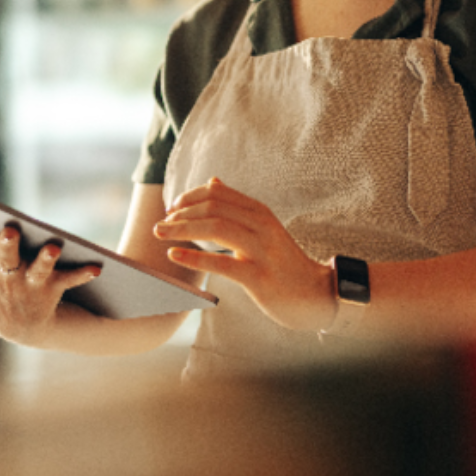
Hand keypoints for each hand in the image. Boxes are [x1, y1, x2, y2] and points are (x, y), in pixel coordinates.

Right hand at [0, 214, 100, 346]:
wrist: (26, 330)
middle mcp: (4, 278)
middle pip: (3, 257)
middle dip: (5, 245)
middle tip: (9, 230)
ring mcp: (29, 287)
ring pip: (37, 271)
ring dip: (45, 260)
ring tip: (52, 247)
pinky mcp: (53, 292)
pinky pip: (69, 280)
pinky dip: (82, 273)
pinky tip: (97, 267)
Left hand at [153, 178, 333, 331]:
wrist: (316, 294)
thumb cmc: (283, 262)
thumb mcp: (264, 227)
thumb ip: (237, 206)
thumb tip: (212, 181)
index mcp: (259, 212)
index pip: (217, 193)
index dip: (190, 197)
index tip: (172, 208)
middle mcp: (261, 225)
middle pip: (213, 207)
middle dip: (181, 213)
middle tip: (160, 224)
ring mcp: (261, 250)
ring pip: (215, 228)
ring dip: (182, 229)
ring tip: (161, 233)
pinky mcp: (258, 276)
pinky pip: (221, 263)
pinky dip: (194, 257)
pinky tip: (174, 255)